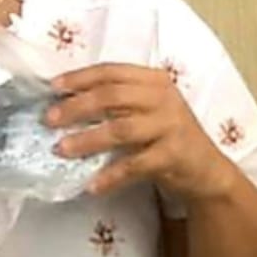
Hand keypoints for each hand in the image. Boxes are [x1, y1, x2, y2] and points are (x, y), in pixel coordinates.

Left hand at [46, 63, 236, 200]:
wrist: (207, 170)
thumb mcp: (147, 110)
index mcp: (154, 80)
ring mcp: (170, 125)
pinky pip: (135, 165)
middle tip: (49, 119)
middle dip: (77, 106)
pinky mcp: (174, 155)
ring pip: (121, 129)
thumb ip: (117, 102)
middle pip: (113, 96)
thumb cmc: (167, 137)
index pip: (112, 71)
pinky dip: (111, 175)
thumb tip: (65, 104)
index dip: (80, 77)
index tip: (53, 87)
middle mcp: (164, 98)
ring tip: (62, 149)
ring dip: (88, 139)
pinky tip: (92, 185)